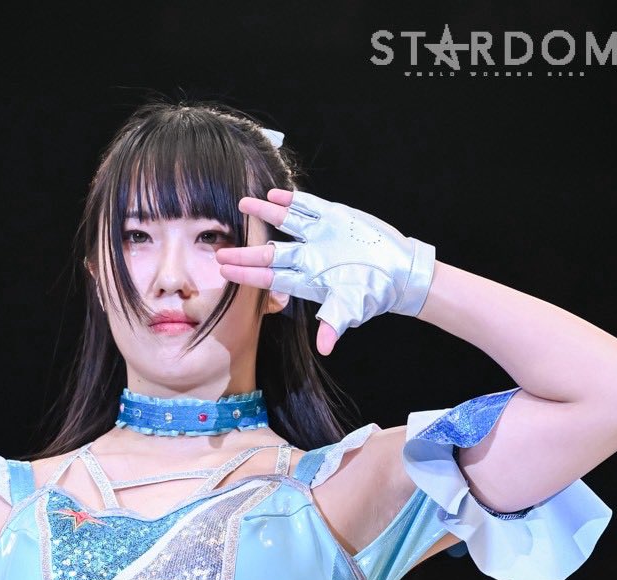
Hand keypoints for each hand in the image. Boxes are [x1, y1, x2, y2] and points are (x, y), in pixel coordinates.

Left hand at [216, 188, 435, 355]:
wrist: (398, 273)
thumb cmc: (373, 293)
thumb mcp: (353, 307)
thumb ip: (336, 324)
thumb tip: (326, 348)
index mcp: (306, 279)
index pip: (269, 276)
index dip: (246, 274)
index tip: (224, 270)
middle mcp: (307, 257)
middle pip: (269, 253)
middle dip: (245, 252)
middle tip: (219, 249)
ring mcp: (319, 236)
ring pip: (284, 223)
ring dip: (264, 214)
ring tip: (242, 204)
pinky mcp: (334, 218)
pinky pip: (307, 206)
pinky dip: (291, 200)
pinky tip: (274, 193)